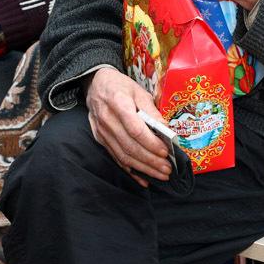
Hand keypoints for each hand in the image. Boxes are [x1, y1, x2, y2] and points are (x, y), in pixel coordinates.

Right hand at [85, 68, 171, 187]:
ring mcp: (102, 132)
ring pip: (123, 156)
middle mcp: (107, 120)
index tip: (165, 151)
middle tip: (167, 169)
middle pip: (130, 146)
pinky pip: (116, 158)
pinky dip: (130, 171)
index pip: (135, 129)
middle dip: (151, 161)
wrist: (95, 84)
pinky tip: (143, 179)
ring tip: (160, 175)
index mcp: (118, 103)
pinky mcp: (100, 139)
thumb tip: (166, 129)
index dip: (150, 143)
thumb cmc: (120, 86)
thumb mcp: (138, 91)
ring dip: (143, 168)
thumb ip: (151, 110)